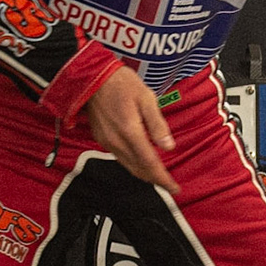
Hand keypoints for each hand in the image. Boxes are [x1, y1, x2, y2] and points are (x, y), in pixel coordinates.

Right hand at [85, 66, 179, 194]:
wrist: (91, 77)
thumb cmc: (122, 83)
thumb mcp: (146, 98)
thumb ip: (157, 124)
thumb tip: (169, 147)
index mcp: (130, 131)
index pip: (150, 163)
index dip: (163, 178)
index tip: (175, 188)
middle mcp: (116, 141)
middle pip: (139, 169)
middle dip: (155, 180)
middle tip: (170, 186)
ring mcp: (107, 141)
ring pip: (128, 166)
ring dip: (144, 175)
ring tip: (159, 178)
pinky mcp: (101, 138)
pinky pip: (120, 158)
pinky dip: (133, 165)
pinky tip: (142, 163)